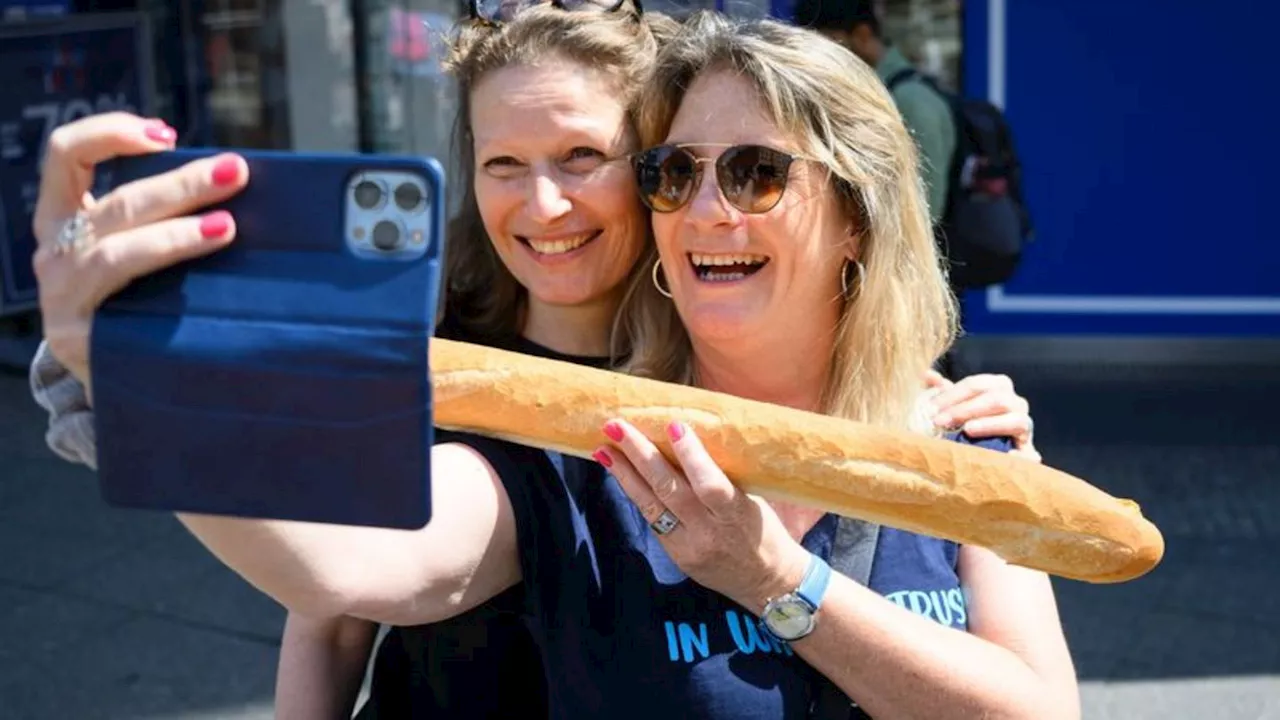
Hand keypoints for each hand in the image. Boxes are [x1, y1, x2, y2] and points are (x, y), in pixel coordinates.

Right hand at [32, 112, 248, 388]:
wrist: (112, 377)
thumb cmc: (134, 301)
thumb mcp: (132, 248)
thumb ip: (158, 215)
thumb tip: (231, 179)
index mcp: (62, 216)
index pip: (67, 154)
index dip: (111, 133)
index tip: (166, 135)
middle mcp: (54, 250)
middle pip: (117, 204)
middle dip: (181, 184)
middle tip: (234, 174)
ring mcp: (62, 294)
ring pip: (119, 251)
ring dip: (177, 234)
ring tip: (227, 228)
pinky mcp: (77, 336)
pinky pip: (122, 300)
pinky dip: (166, 283)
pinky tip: (202, 285)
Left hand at [594, 419, 809, 613]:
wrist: (768, 583)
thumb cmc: (766, 531)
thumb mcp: (755, 502)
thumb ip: (724, 478)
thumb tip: (689, 438)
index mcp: (738, 515)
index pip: (711, 485)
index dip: (691, 456)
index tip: (674, 426)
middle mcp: (709, 533)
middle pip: (669, 491)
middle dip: (640, 456)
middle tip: (617, 427)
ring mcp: (689, 547)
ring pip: (651, 507)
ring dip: (624, 475)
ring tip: (603, 449)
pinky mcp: (676, 556)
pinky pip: (652, 520)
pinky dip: (635, 493)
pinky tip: (619, 473)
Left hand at [924, 370, 1040, 462]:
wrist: (985, 450)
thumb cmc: (965, 421)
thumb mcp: (953, 405)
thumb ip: (941, 391)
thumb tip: (927, 375)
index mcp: (998, 387)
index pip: (976, 385)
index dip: (953, 395)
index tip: (931, 408)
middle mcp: (1016, 403)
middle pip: (997, 399)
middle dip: (966, 409)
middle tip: (940, 422)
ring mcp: (1025, 427)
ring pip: (1017, 420)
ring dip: (991, 424)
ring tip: (968, 430)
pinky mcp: (1029, 452)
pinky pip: (1030, 454)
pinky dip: (1020, 456)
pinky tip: (1003, 456)